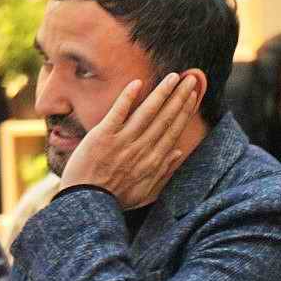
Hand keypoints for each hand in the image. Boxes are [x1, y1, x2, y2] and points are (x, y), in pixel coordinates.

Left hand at [58, 72, 199, 208]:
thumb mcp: (145, 191)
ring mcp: (122, 142)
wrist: (87, 204)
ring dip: (162, 93)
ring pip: (147, 113)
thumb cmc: (115, 199)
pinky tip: (138, 83)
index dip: (185, 111)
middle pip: (165, 118)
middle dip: (180, 97)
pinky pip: (118, 113)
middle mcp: (142, 149)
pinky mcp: (103, 136)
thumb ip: (163, 171)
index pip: (173, 130)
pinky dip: (127, 98)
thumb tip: (179, 152)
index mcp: (153, 162)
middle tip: (191, 78)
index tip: (194, 96)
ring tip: (174, 77)